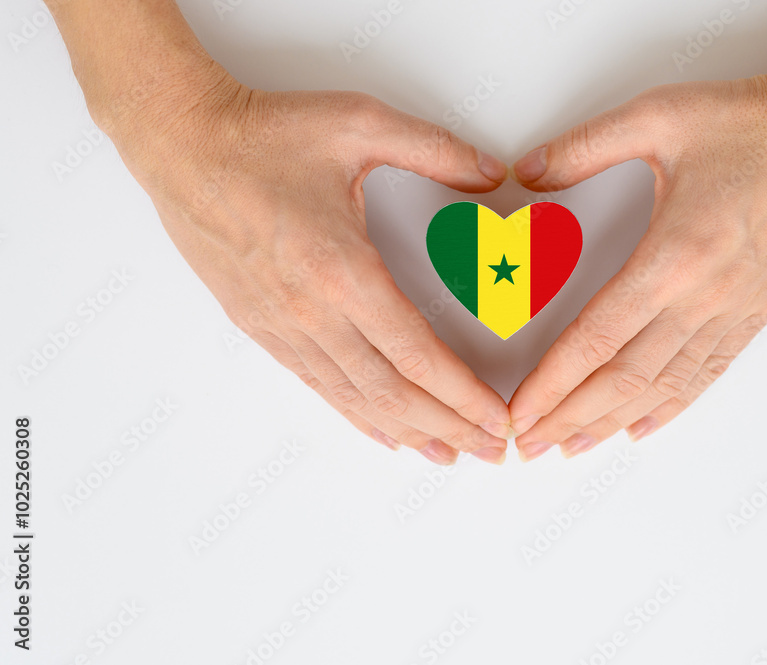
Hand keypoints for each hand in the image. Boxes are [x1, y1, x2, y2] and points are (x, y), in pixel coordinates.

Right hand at [102, 61, 511, 464]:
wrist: (181, 145)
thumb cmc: (264, 136)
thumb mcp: (360, 124)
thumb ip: (435, 150)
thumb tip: (491, 175)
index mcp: (341, 270)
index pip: (416, 355)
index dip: (462, 395)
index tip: (495, 420)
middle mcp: (311, 312)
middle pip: (392, 392)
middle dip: (447, 428)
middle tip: (488, 451)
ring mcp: (282, 326)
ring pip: (354, 399)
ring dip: (407, 432)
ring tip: (446, 456)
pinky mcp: (260, 327)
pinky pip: (317, 385)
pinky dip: (357, 415)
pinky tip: (383, 433)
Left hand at [507, 57, 766, 460]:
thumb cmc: (752, 122)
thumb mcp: (655, 117)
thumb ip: (582, 148)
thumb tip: (527, 171)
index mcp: (674, 256)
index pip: (596, 338)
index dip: (553, 383)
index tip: (522, 412)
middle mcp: (705, 296)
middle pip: (624, 378)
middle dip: (571, 417)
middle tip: (532, 446)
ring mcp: (735, 310)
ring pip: (664, 386)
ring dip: (613, 422)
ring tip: (574, 447)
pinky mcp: (759, 311)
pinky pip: (708, 372)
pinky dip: (672, 405)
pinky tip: (644, 426)